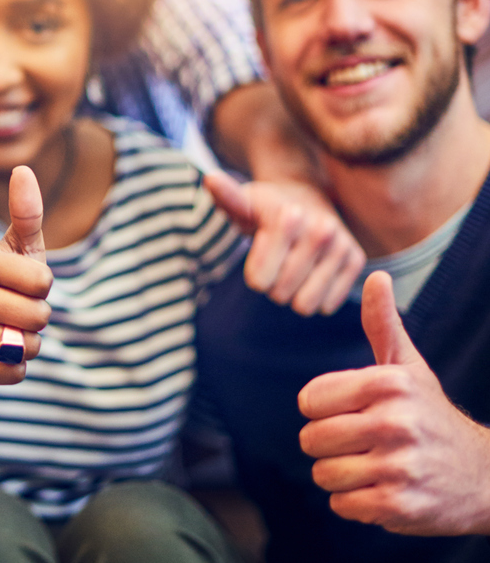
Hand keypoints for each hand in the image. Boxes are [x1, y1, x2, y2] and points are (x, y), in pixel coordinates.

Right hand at [0, 166, 51, 383]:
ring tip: (12, 332)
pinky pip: (8, 374)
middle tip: (22, 310)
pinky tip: (3, 353)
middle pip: (35, 317)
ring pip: (21, 348)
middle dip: (38, 317)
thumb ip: (26, 212)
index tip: (27, 283)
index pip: (42, 283)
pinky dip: (15, 368)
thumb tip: (23, 168)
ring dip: (28, 344)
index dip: (43, 286)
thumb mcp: (16, 245)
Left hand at [205, 172, 363, 314]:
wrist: (304, 197)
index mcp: (288, 218)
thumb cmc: (265, 207)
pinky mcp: (355, 260)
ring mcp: (341, 246)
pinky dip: (316, 297)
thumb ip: (226, 197)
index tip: (260, 255)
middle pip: (280, 294)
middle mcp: (321, 230)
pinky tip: (312, 274)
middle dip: (273, 285)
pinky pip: (328, 305)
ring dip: (294, 294)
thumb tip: (211, 179)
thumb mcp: (242, 202)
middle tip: (277, 261)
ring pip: (305, 304)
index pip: (259, 281)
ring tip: (293, 268)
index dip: (254, 274)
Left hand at [297, 271, 489, 534]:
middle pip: (311, 440)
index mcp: (389, 384)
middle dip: (329, 446)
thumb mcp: (408, 368)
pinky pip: (342, 504)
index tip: (350, 413)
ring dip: (340, 476)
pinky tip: (382, 490)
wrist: (483, 476)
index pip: (309, 401)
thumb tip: (376, 276)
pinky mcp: (399, 505)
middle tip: (362, 444)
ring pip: (323, 474)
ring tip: (372, 466)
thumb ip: (382, 324)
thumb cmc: (429, 414)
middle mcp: (395, 422)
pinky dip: (354, 502)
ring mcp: (398, 466)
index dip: (322, 411)